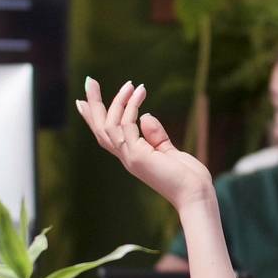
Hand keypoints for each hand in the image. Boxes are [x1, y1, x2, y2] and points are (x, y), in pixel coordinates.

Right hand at [77, 77, 213, 213]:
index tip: (82, 102)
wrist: (195, 195)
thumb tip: (145, 116)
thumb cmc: (187, 177)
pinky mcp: (137, 156)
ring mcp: (130, 157)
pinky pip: (127, 125)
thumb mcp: (169, 152)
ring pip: (109, 125)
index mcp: (132, 157)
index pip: (107, 136)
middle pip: (100, 129)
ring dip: (118, 101)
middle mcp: (127, 157)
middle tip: (89, 81)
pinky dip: (132, 107)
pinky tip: (140, 93)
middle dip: (93, 105)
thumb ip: (156, 136)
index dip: (93, 119)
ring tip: (130, 84)